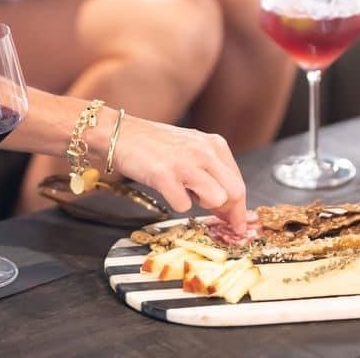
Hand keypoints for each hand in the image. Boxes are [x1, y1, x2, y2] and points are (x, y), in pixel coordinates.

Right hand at [112, 115, 247, 232]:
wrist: (120, 134)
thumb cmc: (154, 144)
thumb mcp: (191, 149)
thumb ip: (211, 172)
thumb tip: (226, 207)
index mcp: (214, 145)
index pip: (239, 183)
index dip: (239, 209)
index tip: (238, 225)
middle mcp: (204, 152)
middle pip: (235, 193)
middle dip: (227, 212)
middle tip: (213, 216)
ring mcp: (185, 163)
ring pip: (217, 199)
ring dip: (203, 205)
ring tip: (186, 193)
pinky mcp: (165, 175)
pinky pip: (184, 205)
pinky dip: (176, 204)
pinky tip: (167, 189)